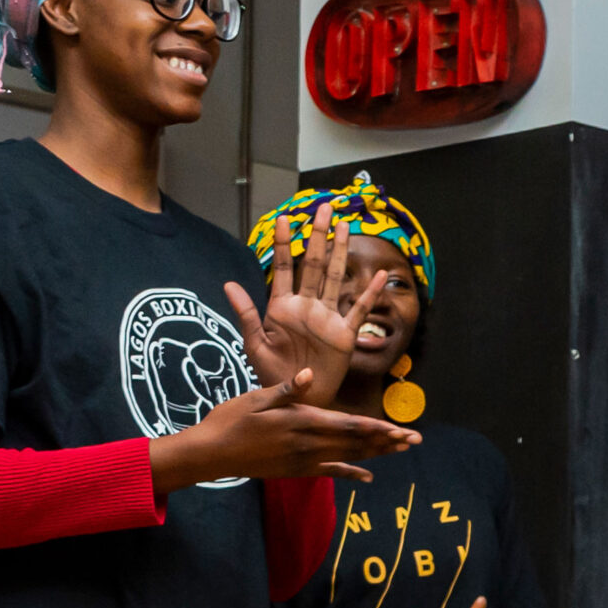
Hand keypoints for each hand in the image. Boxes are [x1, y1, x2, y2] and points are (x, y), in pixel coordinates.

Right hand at [146, 381, 416, 491]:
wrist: (211, 453)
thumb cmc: (230, 419)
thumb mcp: (256, 397)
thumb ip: (286, 390)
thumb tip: (307, 376)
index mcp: (301, 420)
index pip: (348, 425)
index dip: (377, 427)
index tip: (400, 428)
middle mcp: (308, 443)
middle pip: (356, 442)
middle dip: (387, 440)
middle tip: (415, 440)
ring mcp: (303, 459)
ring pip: (348, 456)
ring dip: (376, 454)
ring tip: (400, 450)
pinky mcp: (296, 469)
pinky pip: (329, 471)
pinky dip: (349, 473)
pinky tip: (367, 476)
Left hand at [225, 218, 394, 404]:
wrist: (295, 399)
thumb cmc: (272, 374)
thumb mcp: (254, 343)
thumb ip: (245, 313)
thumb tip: (228, 283)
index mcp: (282, 307)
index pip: (282, 267)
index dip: (283, 243)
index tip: (284, 218)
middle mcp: (306, 306)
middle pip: (313, 264)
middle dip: (317, 236)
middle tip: (323, 208)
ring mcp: (327, 318)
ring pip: (335, 278)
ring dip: (340, 253)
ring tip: (345, 226)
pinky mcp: (344, 335)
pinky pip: (360, 310)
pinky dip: (370, 293)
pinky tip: (379, 276)